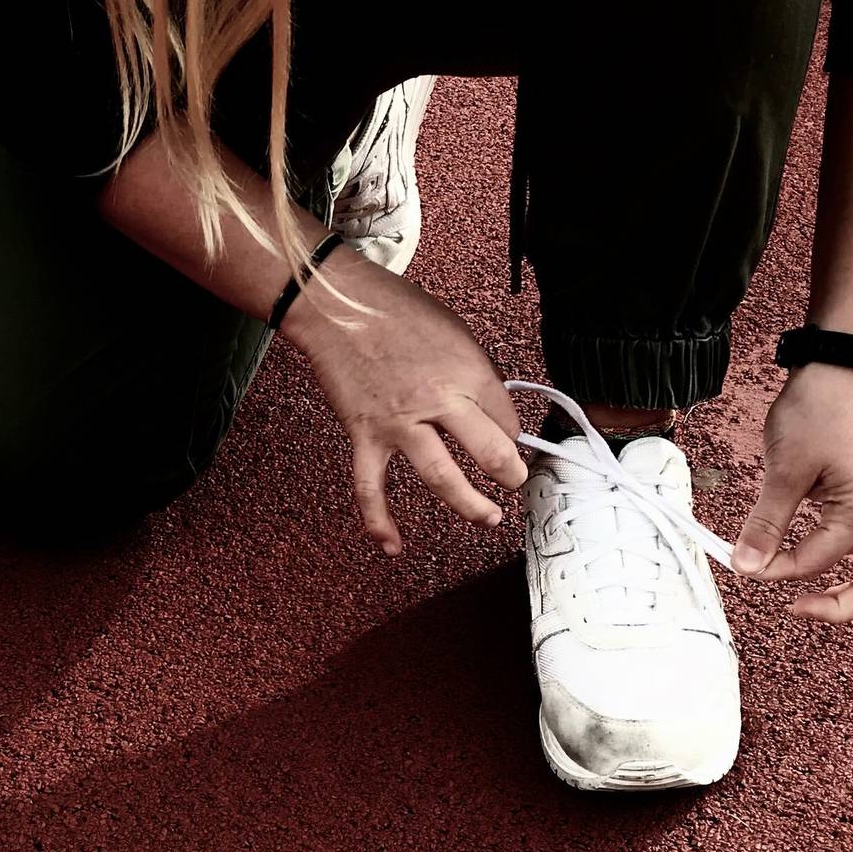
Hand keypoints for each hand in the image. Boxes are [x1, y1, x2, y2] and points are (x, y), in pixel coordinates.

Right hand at [283, 255, 526, 549]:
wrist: (336, 305)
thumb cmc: (393, 308)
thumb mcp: (453, 329)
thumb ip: (474, 368)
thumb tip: (489, 402)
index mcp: (465, 371)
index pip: (506, 417)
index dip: (513, 431)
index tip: (508, 437)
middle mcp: (438, 401)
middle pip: (490, 452)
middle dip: (510, 473)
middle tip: (515, 482)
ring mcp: (400, 424)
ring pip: (442, 478)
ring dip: (470, 505)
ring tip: (488, 518)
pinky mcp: (365, 435)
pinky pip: (371, 487)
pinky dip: (380, 521)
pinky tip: (393, 545)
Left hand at [732, 363, 852, 620]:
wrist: (840, 370)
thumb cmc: (816, 413)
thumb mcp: (784, 470)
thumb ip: (766, 524)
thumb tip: (745, 567)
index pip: (813, 563)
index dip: (772, 570)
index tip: (738, 562)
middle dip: (841, 607)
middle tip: (795, 608)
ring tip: (811, 592)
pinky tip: (821, 555)